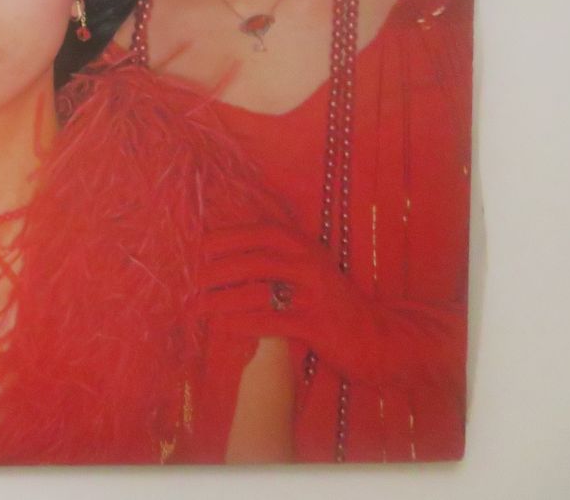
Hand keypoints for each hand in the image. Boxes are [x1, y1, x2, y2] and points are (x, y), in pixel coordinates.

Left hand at [198, 222, 450, 387]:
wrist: (379, 337)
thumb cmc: (332, 303)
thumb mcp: (309, 270)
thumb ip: (278, 260)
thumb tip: (226, 257)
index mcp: (306, 247)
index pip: (261, 233)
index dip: (228, 237)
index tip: (199, 246)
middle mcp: (311, 264)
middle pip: (255, 261)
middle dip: (217, 270)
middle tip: (190, 281)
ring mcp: (315, 294)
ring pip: (259, 292)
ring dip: (222, 300)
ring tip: (197, 306)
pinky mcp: (317, 324)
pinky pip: (272, 321)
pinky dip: (244, 323)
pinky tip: (223, 326)